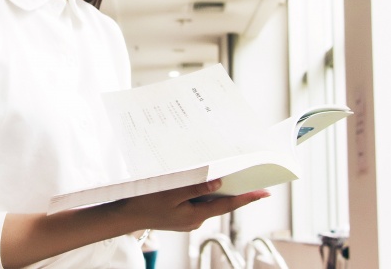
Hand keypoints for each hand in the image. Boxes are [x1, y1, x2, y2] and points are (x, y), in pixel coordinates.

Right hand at [112, 179, 270, 232]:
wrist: (125, 216)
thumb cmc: (146, 203)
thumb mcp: (171, 193)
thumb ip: (196, 187)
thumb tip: (218, 183)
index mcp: (196, 215)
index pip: (228, 205)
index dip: (248, 198)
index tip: (265, 192)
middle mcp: (195, 219)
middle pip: (220, 202)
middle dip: (233, 189)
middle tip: (249, 175)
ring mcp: (188, 218)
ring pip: (207, 201)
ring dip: (214, 188)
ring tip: (223, 172)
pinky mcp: (180, 214)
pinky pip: (196, 201)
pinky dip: (200, 191)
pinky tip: (197, 179)